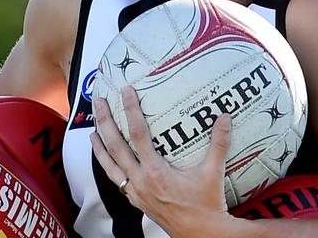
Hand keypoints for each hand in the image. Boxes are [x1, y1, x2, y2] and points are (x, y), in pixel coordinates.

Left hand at [90, 86, 231, 235]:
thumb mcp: (213, 172)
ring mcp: (136, 192)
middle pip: (116, 146)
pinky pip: (116, 179)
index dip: (131, 110)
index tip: (126, 92)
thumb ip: (218, 143)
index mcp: (155, 172)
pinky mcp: (136, 200)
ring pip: (109, 165)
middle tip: (99, 102)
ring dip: (100, 145)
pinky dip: (107, 166)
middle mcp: (140, 181)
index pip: (138, 134)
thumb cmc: (205, 206)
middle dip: (105, 122)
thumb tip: (224, 118)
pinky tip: (106, 158)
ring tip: (93, 129)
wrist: (200, 234)